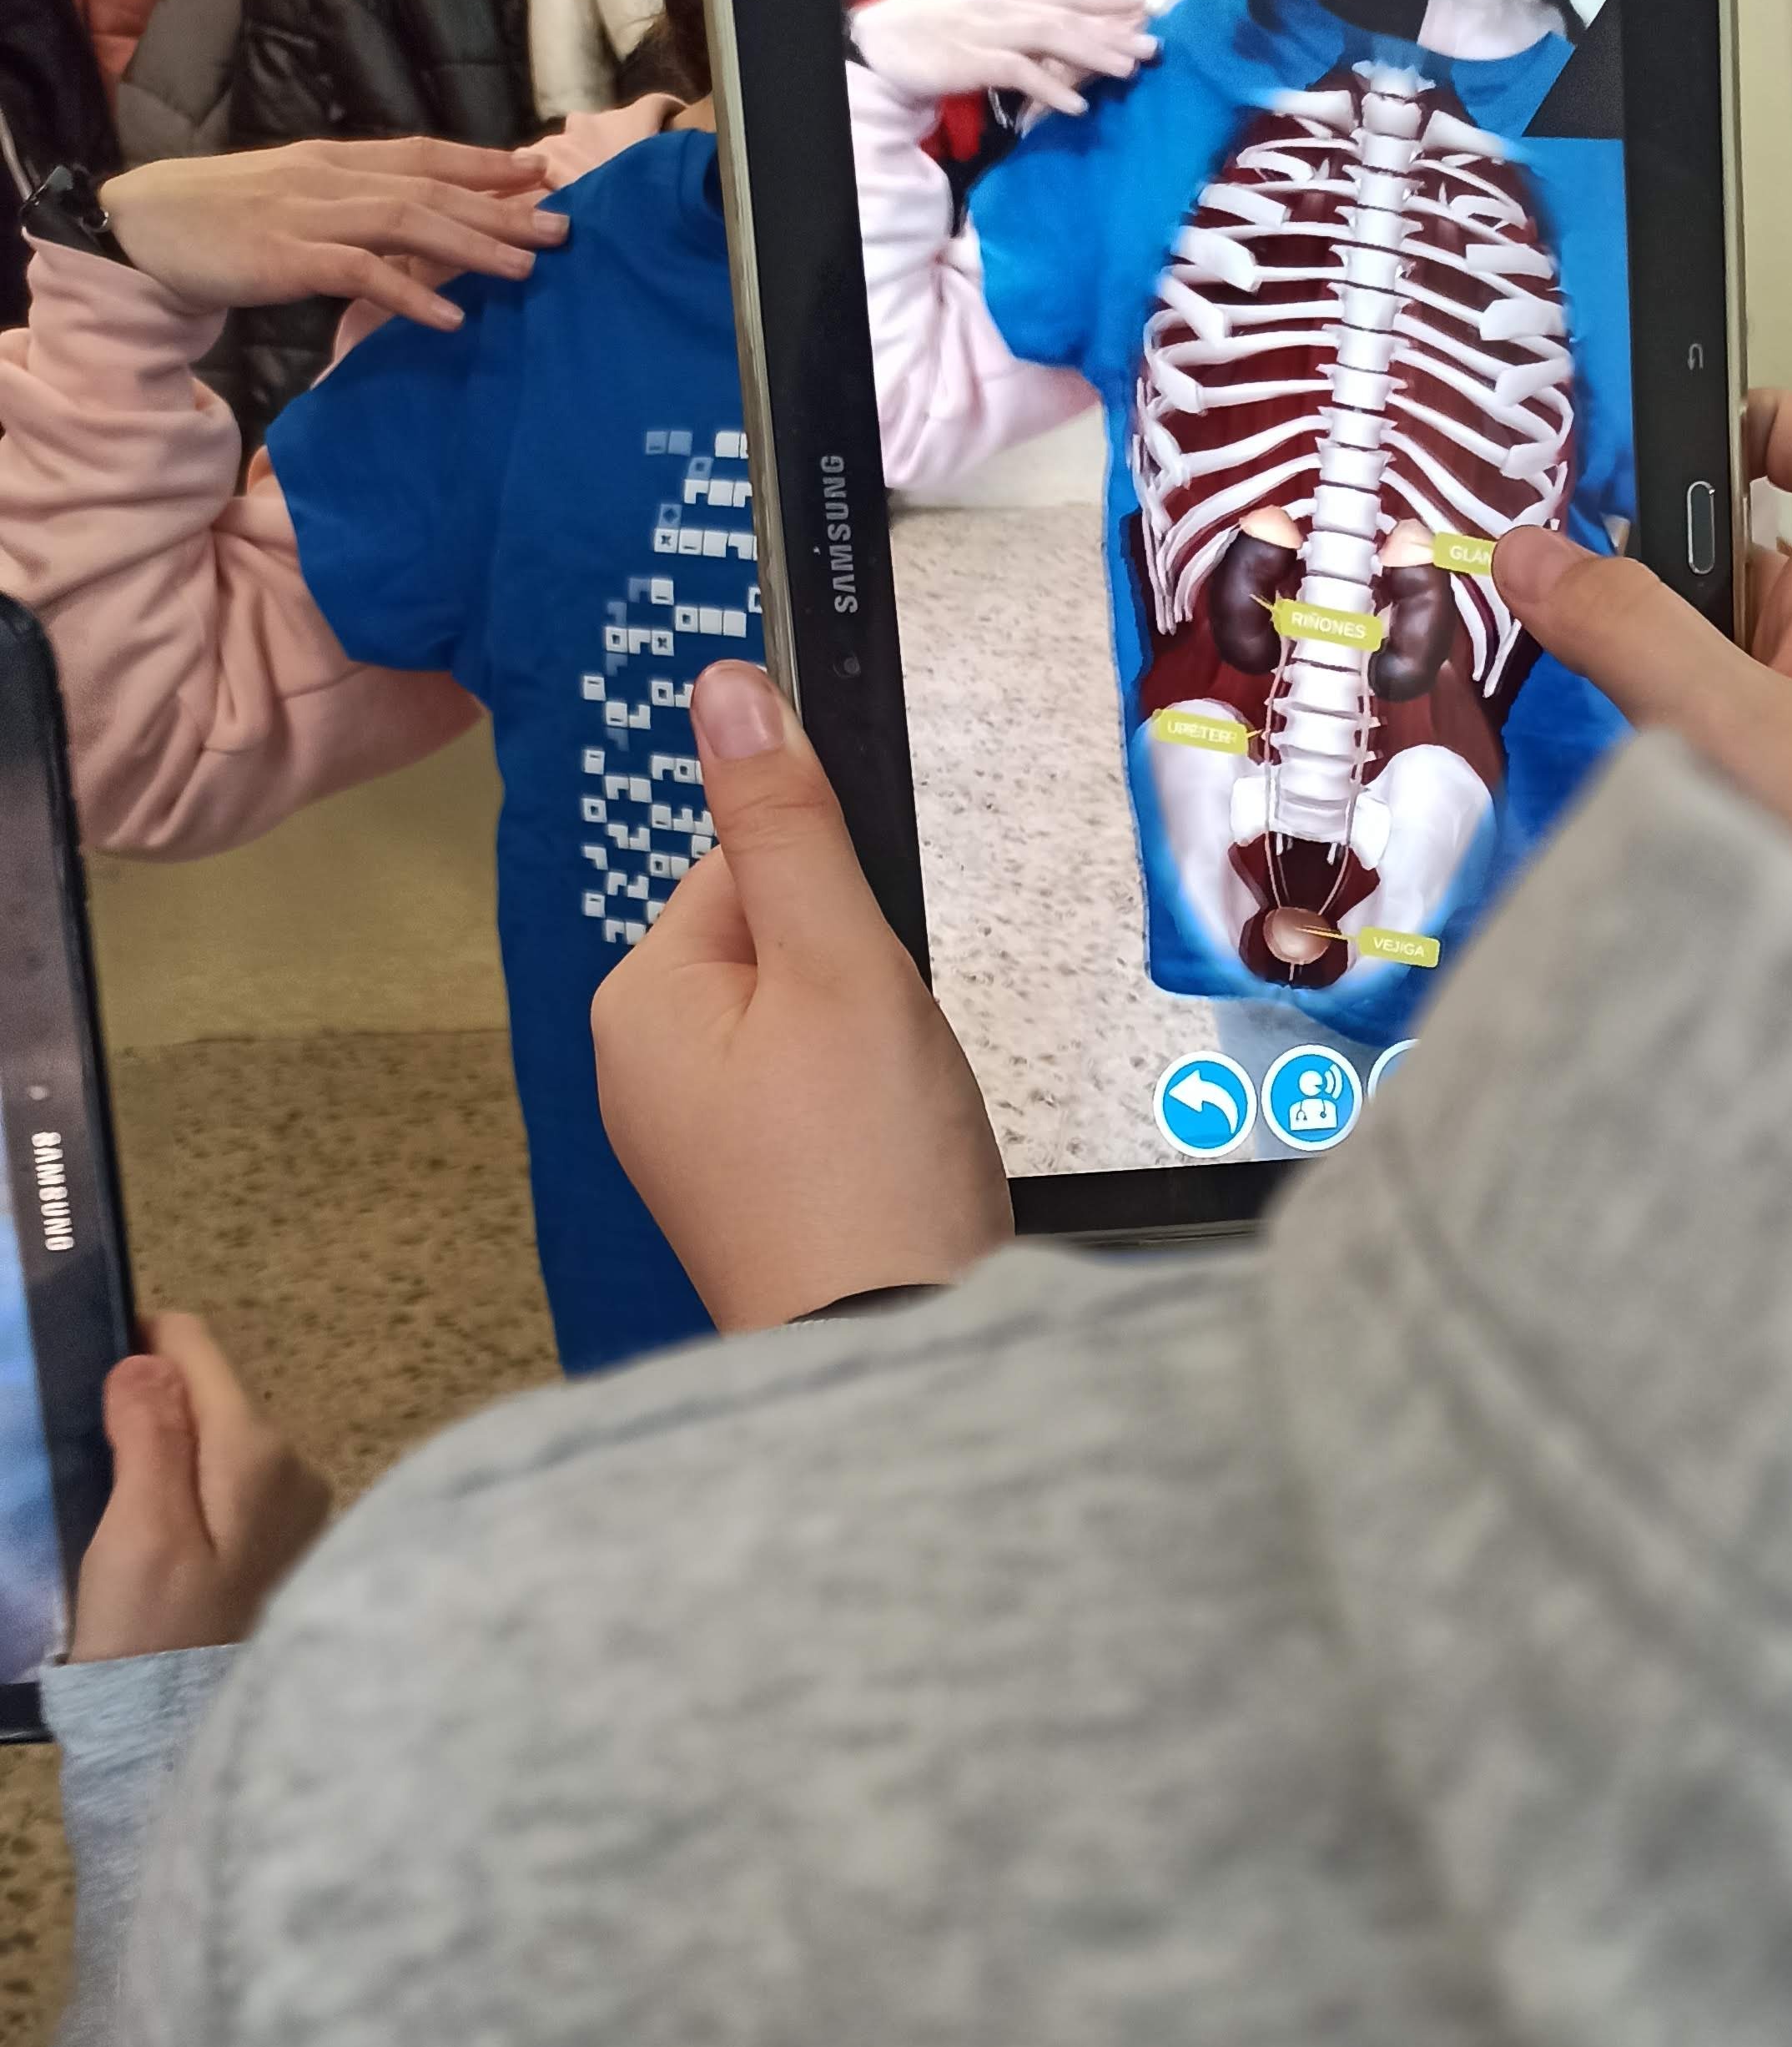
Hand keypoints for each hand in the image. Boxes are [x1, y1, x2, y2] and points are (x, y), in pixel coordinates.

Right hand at [69, 1314, 329, 1660]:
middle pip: (207, 1394)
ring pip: (214, 1438)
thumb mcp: (141, 1530)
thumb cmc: (156, 1632)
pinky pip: (225, 1482)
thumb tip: (151, 1357)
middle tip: (91, 1459)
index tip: (87, 1383)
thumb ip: (150, 1437)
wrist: (185, 1731)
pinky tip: (153, 1532)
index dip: (134, 1347)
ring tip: (117, 1503)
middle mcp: (295, 1467)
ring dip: (164, 1451)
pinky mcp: (281, 1542)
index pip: (195, 1348)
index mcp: (260, 1451)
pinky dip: (185, 1488)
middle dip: (149, 1407)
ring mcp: (296, 1507)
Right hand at [101, 136, 569, 334]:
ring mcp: (307, 215)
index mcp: (335, 162)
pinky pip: (358, 273)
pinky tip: (450, 316)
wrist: (144, 226)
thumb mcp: (299, 203)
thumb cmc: (226, 220)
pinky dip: (408, 293)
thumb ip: (357, 212)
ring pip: (406, 223)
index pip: (424, 154)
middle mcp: (330, 178)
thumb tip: (419, 233)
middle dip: (500, 207)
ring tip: (526, 268)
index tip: (540, 175)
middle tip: (562, 226)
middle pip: (430, 187)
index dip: (484, 164)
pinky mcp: (285, 258)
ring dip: (471, 245)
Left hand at [593, 665, 1011, 1329]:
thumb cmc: (866, 1175)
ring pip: (811, 1031)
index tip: (877, 978)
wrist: (896, 1358)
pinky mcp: (751, 1202)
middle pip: (782, 950)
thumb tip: (726, 688)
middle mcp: (643, 1072)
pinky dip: (870, 1123)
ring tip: (896, 1122)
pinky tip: (892, 1166)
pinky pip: (817, 1109)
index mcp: (640, 1000)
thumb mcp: (840, 965)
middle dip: (864, 987)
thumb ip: (788, 826)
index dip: (843, 904)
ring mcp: (694, 1147)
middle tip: (893, 1064)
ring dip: (877, 1057)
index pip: (750, 869)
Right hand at [849, 0, 1157, 117]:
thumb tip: (1061, 51)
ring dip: (1094, 53)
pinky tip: (1077, 106)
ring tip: (1129, 70)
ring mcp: (990, 31)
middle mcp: (1005, 6)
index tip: (1145, 4)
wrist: (882, 42)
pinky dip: (1050, 88)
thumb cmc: (936, 38)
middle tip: (1154, 44)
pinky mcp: (974, 60)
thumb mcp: (985, 27)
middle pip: (1069, 13)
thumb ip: (1022, 34)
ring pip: (1052, 37)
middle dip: (1113, 28)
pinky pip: (1020, 73)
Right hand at [1493, 391, 1791, 918]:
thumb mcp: (1738, 730)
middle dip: (1650, 570)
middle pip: (1735, 550)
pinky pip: (1712, 730)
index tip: (1655, 448)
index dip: (1749, 416)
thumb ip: (1630, 633)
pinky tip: (1624, 778)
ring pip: (1712, 649)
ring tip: (1585, 700)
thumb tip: (1527, 551)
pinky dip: (1660, 738)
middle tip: (1566, 598)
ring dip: (1645, 667)